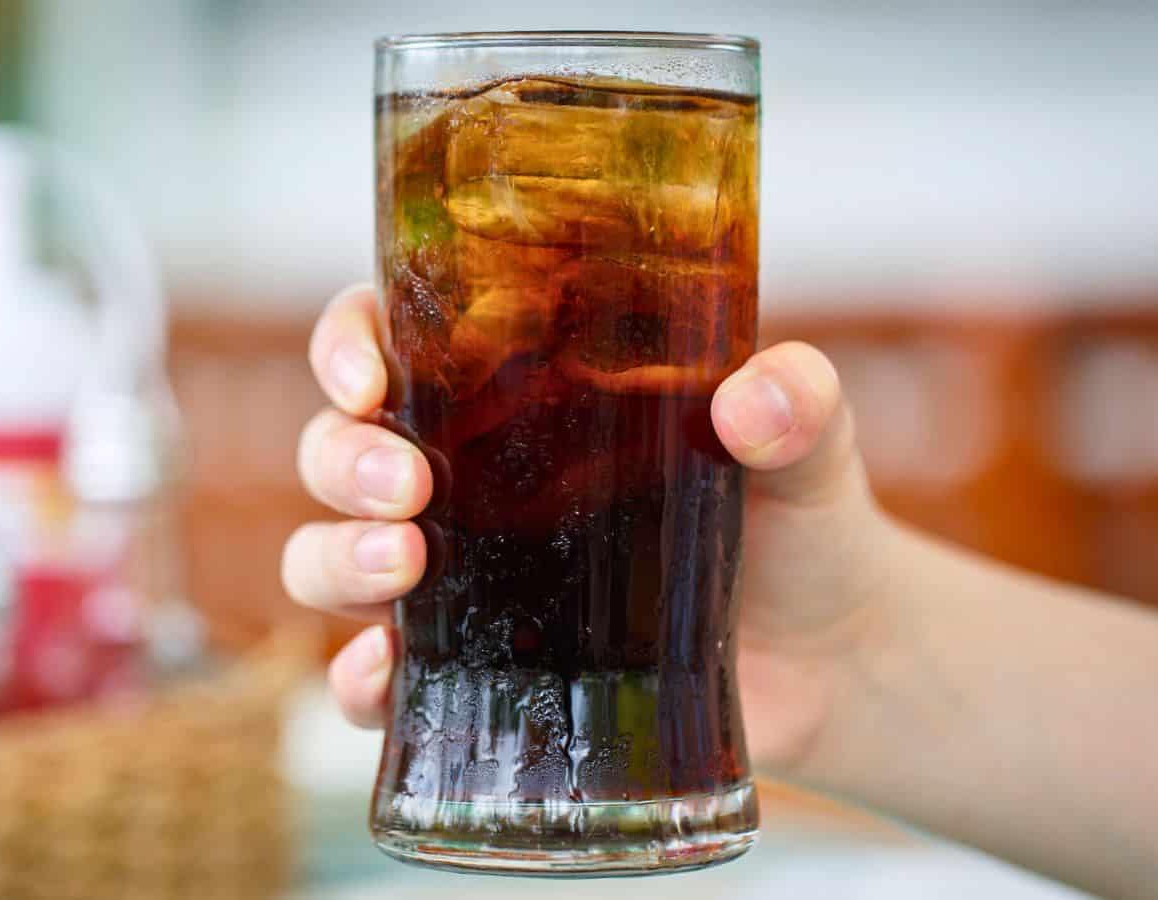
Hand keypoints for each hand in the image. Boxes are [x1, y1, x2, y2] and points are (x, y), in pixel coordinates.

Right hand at [282, 283, 893, 780]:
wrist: (829, 657)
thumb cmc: (799, 522)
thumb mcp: (807, 444)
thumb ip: (798, 401)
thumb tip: (755, 398)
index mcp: (521, 393)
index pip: (392, 338)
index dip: (348, 344)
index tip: (364, 376)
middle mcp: (470, 480)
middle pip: (338, 450)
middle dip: (344, 462)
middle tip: (409, 488)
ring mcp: (463, 581)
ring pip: (327, 556)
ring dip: (337, 560)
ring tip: (406, 569)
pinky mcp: (476, 671)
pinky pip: (372, 676)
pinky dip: (359, 678)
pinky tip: (386, 674)